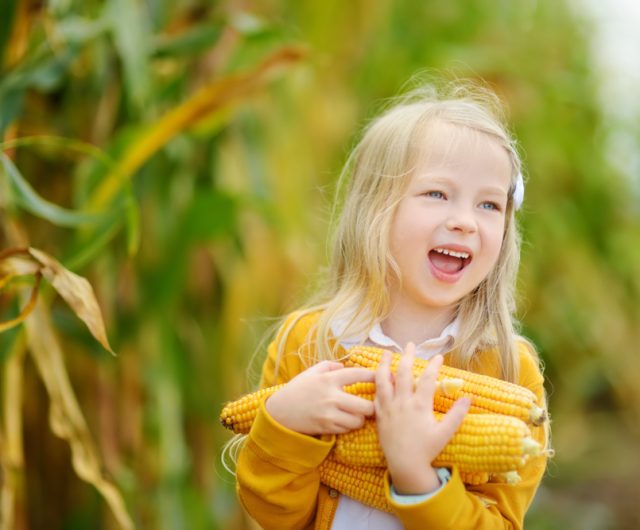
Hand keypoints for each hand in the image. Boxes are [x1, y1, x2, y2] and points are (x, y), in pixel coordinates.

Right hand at [265, 361, 375, 435]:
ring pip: (358, 420)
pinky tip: (346, 420)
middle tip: (372, 403)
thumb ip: (330, 366)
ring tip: (358, 413)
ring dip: (361, 418)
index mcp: (329, 379)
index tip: (382, 377)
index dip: (374, 376)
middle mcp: (331, 397)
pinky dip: (350, 425)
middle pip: (366, 406)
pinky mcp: (327, 428)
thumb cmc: (297, 389)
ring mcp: (329, 414)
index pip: (358, 375)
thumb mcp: (312, 372)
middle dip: (372, 405)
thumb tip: (346, 366)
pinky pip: (347, 429)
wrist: (280, 412)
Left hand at [375, 343, 469, 494]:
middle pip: (403, 373)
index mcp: (419, 406)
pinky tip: (378, 375)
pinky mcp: (379, 414)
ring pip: (383, 380)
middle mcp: (402, 403)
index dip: (433, 366)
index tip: (438, 356)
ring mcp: (388, 408)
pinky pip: (375, 394)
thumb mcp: (445, 433)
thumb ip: (457, 414)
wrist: (405, 465)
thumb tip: (468, 398)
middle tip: (410, 344)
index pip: (427, 379)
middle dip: (407, 356)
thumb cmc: (426, 450)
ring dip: (384, 364)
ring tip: (386, 352)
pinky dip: (376, 382)